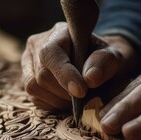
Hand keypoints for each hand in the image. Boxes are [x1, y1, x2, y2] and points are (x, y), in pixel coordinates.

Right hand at [21, 22, 136, 110]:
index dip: (64, 75)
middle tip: (83, 98)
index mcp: (58, 33)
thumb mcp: (112, 57)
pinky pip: (35, 98)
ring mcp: (28, 64)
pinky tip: (66, 100)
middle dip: (64, 92)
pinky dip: (52, 104)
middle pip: (42, 75)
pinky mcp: (28, 81)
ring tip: (75, 99)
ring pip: (34, 88)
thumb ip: (105, 64)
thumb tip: (90, 79)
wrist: (95, 67)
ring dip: (58, 100)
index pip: (51, 53)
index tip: (81, 91)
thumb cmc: (103, 60)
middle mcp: (37, 45)